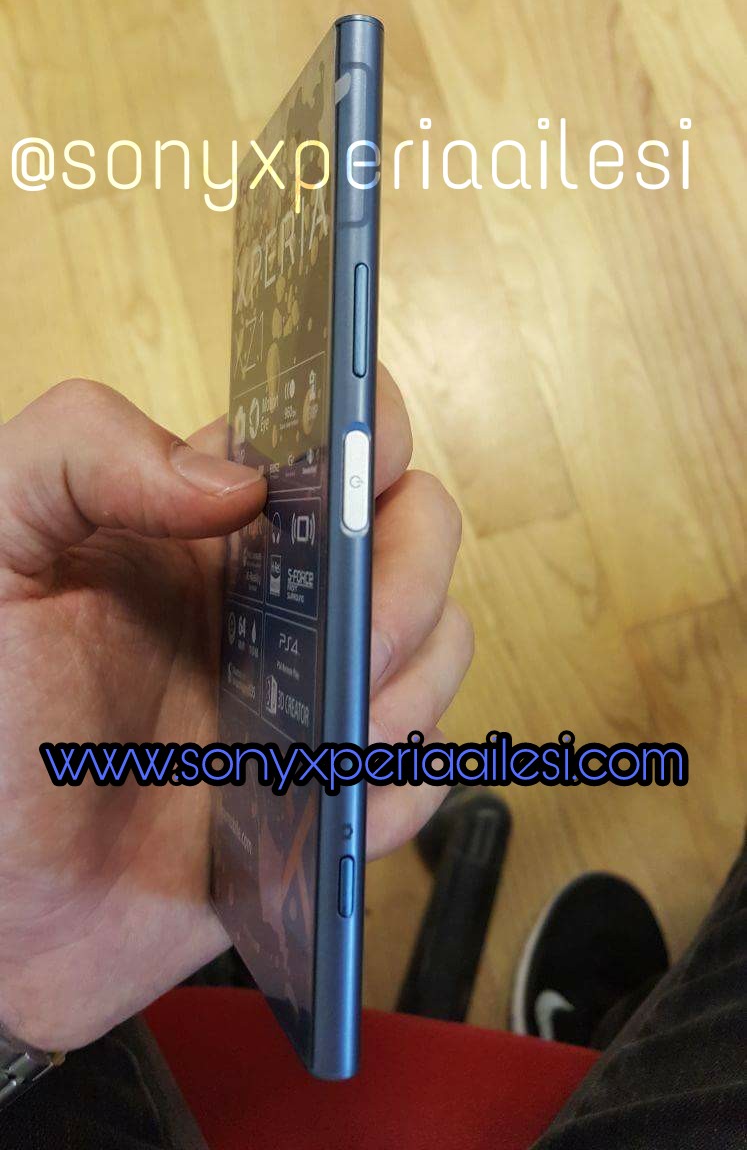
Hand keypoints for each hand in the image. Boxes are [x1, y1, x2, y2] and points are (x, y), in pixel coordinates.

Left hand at [0, 370, 470, 1050]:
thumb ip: (76, 452)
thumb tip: (236, 485)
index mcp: (210, 524)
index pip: (334, 431)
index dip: (372, 431)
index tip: (359, 474)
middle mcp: (279, 596)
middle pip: (419, 531)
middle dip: (410, 577)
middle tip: (356, 632)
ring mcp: (312, 692)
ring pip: (440, 644)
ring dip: (412, 687)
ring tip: (327, 737)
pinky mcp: (329, 790)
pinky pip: (421, 773)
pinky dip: (400, 789)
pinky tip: (326, 806)